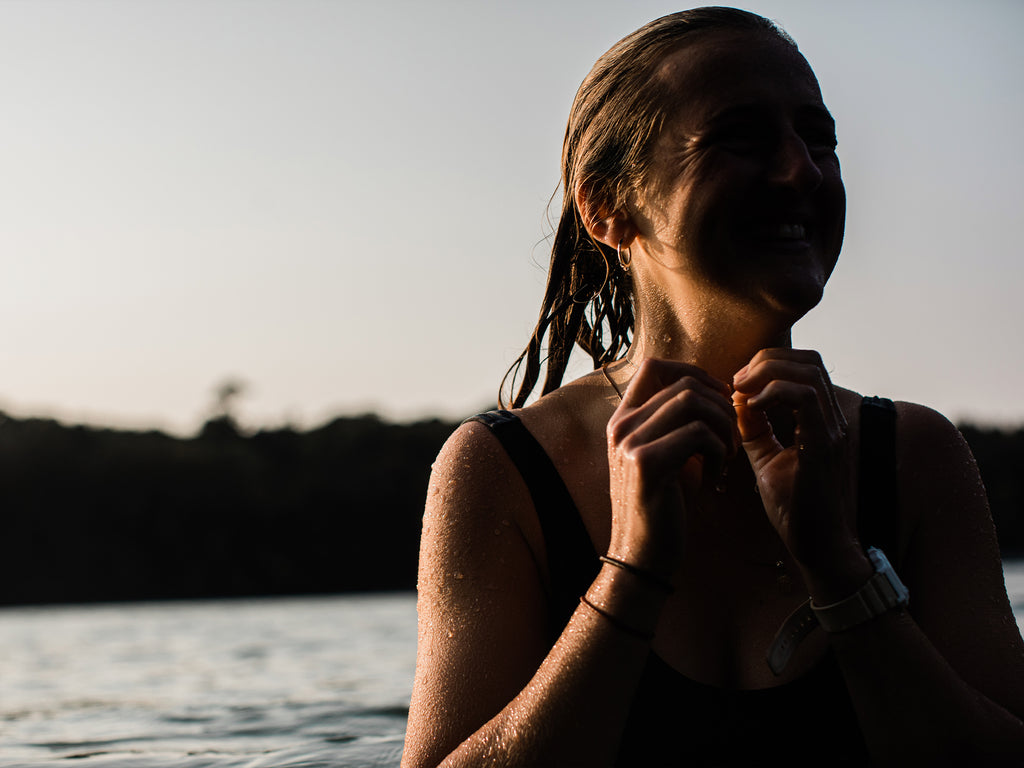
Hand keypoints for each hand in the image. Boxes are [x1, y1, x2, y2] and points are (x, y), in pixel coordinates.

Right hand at [606, 358, 735, 576]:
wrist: (643, 557)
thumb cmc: (664, 506)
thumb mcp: (670, 455)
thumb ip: (680, 423)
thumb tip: (714, 392)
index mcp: (623, 419)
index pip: (655, 366)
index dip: (694, 372)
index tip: (718, 398)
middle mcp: (621, 425)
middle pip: (683, 382)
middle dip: (720, 405)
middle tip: (732, 437)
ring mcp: (629, 442)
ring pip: (692, 402)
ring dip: (723, 426)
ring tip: (727, 455)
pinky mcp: (646, 463)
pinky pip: (697, 433)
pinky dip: (719, 451)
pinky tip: (718, 476)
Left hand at [731, 349, 862, 579]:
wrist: (816, 545)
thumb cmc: (795, 506)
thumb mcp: (767, 458)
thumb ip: (755, 428)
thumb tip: (737, 399)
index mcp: (821, 418)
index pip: (805, 366)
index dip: (769, 362)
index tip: (739, 381)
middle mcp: (833, 418)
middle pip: (808, 360)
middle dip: (766, 360)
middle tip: (738, 380)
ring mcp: (832, 430)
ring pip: (808, 372)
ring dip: (767, 373)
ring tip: (742, 391)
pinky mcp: (824, 445)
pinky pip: (805, 399)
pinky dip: (773, 394)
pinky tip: (751, 409)